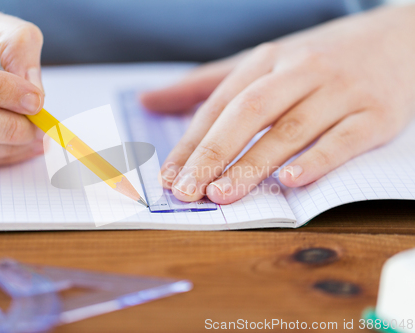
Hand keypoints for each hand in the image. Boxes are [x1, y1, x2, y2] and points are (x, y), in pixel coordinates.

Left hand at [141, 5, 414, 203]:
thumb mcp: (262, 63)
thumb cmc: (318, 59)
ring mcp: (340, 91)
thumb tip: (148, 100)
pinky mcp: (377, 113)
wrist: (399, 40)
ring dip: (254, 164)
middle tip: (187, 191)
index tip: (169, 175)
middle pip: (249, 113)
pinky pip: (344, 139)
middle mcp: (301, 71)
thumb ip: (206, 84)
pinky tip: (291, 182)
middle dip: (214, 154)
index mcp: (268, 60)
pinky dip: (317, 160)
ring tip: (223, 194)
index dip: (191, 142)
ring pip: (291, 129)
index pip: (220, 104)